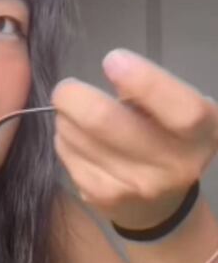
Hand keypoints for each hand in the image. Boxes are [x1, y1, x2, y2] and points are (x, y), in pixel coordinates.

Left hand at [52, 49, 217, 229]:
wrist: (158, 202)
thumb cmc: (164, 137)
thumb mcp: (173, 109)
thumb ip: (149, 90)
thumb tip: (112, 69)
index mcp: (199, 135)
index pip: (181, 111)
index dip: (144, 81)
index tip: (112, 60)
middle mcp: (172, 167)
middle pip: (103, 121)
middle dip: (73, 95)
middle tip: (67, 88)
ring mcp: (134, 187)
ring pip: (74, 134)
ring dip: (65, 117)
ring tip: (78, 116)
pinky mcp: (101, 196)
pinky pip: (65, 152)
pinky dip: (63, 137)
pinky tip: (78, 139)